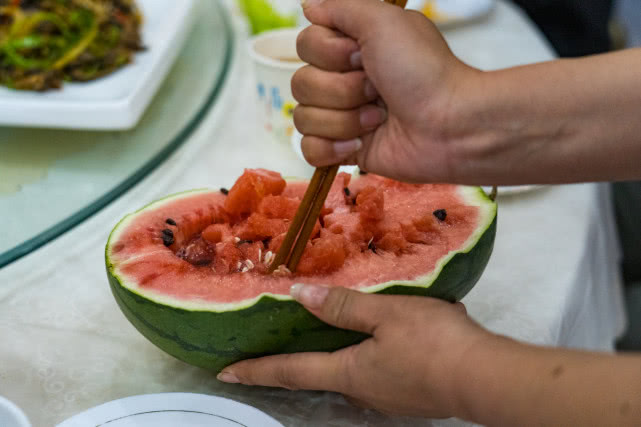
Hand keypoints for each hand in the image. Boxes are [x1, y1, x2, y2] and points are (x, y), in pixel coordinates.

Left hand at [217, 284, 488, 417]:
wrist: (484, 377)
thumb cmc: (432, 343)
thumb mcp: (385, 314)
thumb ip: (343, 306)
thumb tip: (299, 296)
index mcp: (348, 372)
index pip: (290, 371)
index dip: (256, 370)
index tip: (225, 371)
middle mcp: (361, 391)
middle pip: (318, 374)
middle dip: (295, 361)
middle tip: (278, 342)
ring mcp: (387, 397)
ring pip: (350, 372)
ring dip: (335, 355)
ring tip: (333, 332)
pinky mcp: (410, 393)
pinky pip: (377, 370)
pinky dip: (367, 354)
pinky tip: (383, 336)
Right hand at [293, 0, 479, 182]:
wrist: (449, 126)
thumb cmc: (424, 71)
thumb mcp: (383, 22)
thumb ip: (341, 7)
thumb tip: (308, 6)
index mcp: (351, 48)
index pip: (305, 45)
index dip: (329, 54)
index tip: (362, 56)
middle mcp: (343, 80)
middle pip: (301, 84)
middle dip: (341, 90)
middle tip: (377, 90)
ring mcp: (342, 117)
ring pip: (304, 119)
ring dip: (344, 120)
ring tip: (379, 118)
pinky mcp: (345, 149)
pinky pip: (309, 150)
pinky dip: (333, 148)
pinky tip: (361, 144)